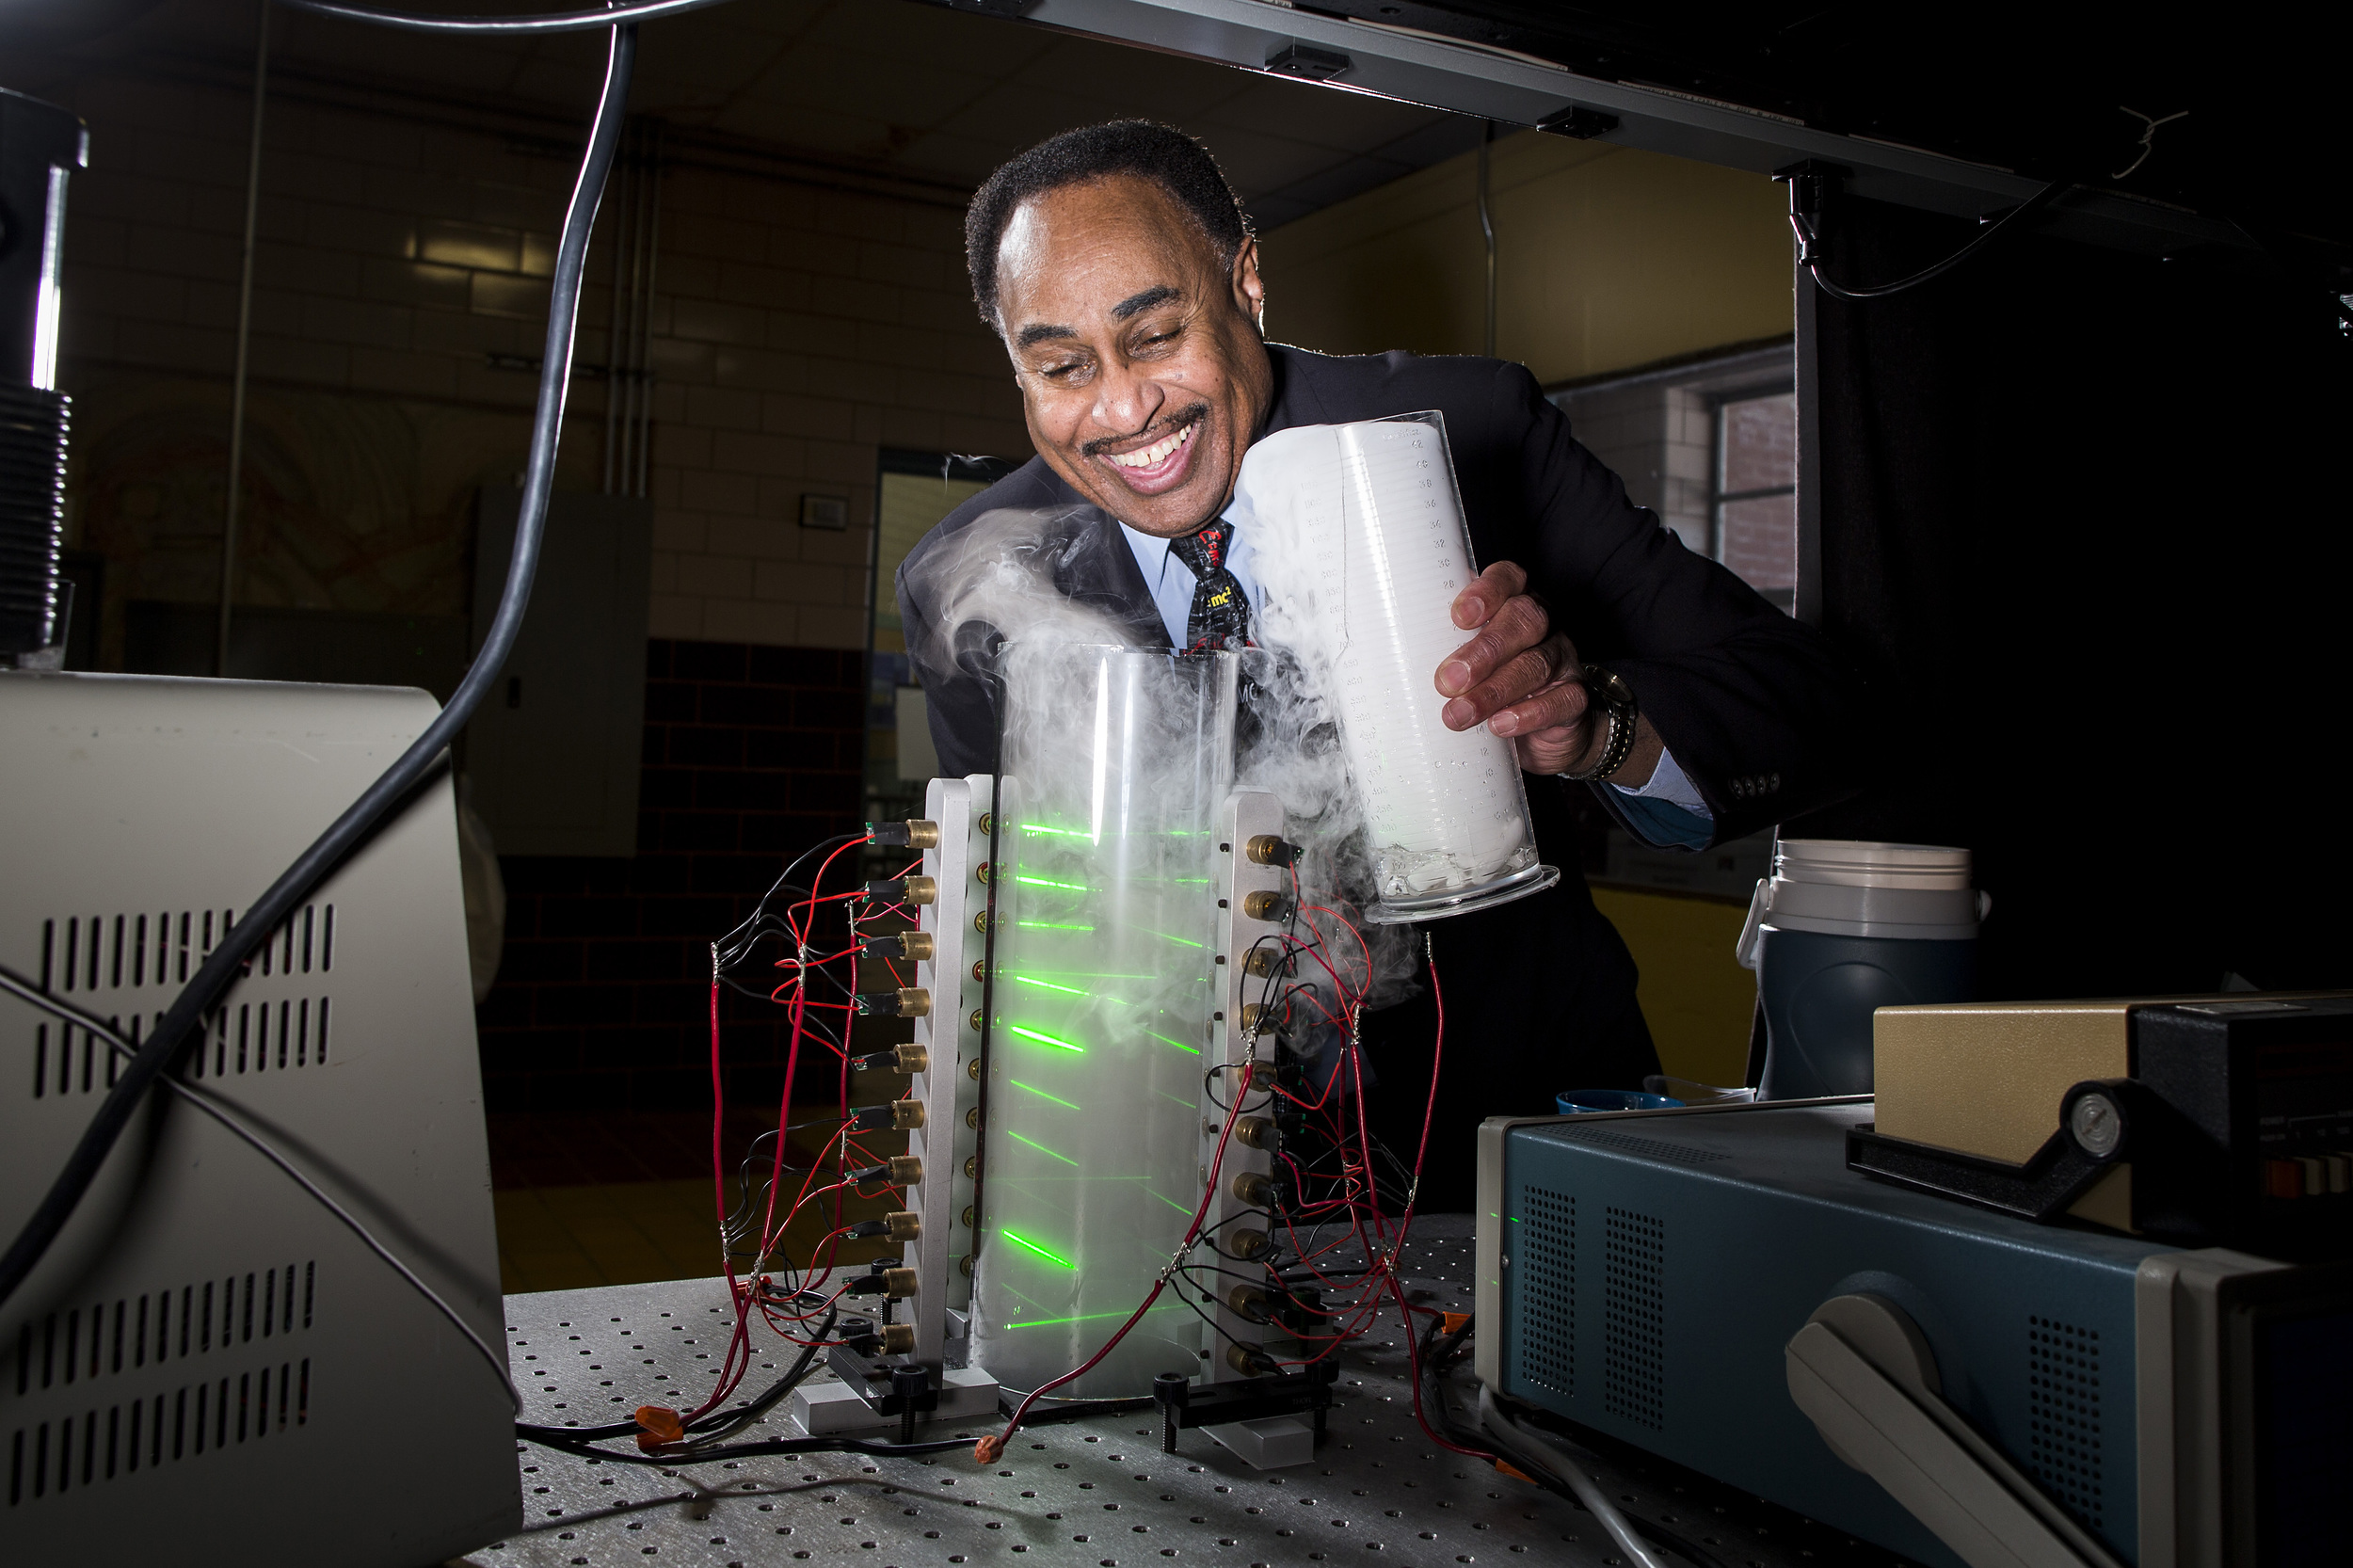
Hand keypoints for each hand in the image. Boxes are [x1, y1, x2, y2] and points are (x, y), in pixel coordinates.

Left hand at [1434, 562, 1595, 774]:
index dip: (1485, 592)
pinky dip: (1530, 714)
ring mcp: (1563, 659)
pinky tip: (1503, 725)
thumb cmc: (1494, 684)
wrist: (1547, 732)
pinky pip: (1561, 700)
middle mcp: (1542, 625)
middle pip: (1523, 620)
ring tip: (1460, 714)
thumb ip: (1442, 648)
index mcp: (1513, 603)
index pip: (1507, 580)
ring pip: (1536, 664)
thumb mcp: (1467, 661)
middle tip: (1448, 680)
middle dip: (1483, 650)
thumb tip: (1392, 654)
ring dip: (1494, 690)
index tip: (1458, 616)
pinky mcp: (1574, 698)